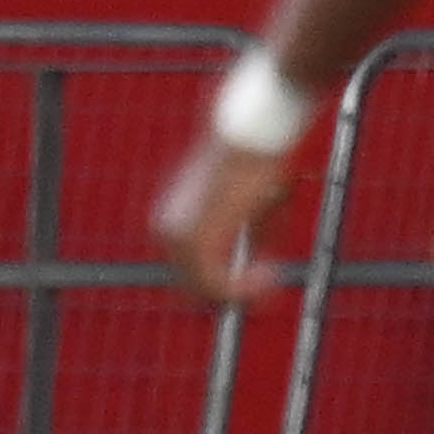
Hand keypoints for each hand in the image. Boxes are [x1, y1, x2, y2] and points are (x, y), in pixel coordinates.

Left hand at [150, 134, 293, 305]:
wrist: (250, 137)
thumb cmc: (256, 168)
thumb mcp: (253, 215)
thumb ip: (249, 247)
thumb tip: (258, 280)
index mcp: (172, 225)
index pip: (190, 276)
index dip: (227, 288)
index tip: (262, 280)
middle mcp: (165, 233)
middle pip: (194, 291)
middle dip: (233, 296)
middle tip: (267, 289)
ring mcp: (176, 239)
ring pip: (205, 293)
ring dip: (241, 293)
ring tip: (268, 276)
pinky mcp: (194, 241)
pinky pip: (216, 286)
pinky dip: (242, 289)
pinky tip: (266, 274)